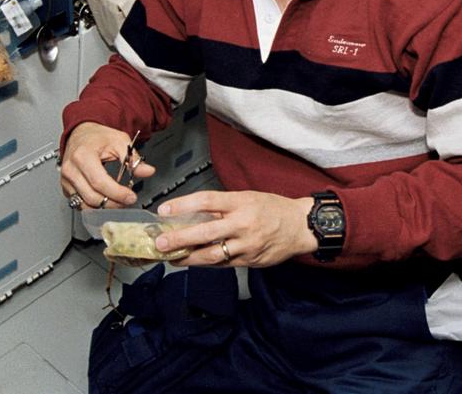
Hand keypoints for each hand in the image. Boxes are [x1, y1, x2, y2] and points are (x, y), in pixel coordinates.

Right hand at [60, 122, 155, 208]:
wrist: (81, 133)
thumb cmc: (97, 137)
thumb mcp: (119, 141)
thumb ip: (133, 158)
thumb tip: (147, 171)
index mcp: (83, 156)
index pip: (100, 182)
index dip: (117, 194)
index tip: (130, 197)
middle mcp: (71, 169)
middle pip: (92, 197)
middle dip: (113, 203)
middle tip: (127, 201)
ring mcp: (66, 180)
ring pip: (85, 205)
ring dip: (104, 207)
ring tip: (118, 202)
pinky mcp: (65, 188)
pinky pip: (79, 204)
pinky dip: (94, 206)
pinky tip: (106, 201)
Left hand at [152, 190, 315, 267]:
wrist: (301, 227)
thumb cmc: (273, 208)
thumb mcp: (248, 198)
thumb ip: (223, 206)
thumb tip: (194, 212)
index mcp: (242, 202)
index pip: (207, 201)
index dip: (183, 205)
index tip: (164, 210)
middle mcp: (243, 224)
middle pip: (205, 231)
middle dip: (180, 239)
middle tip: (160, 243)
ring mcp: (247, 245)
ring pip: (212, 254)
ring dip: (189, 258)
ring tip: (172, 258)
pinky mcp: (250, 261)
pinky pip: (224, 264)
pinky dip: (207, 263)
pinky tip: (195, 262)